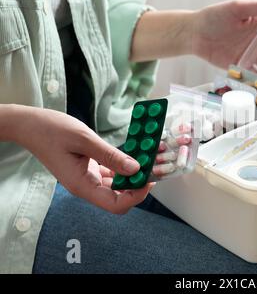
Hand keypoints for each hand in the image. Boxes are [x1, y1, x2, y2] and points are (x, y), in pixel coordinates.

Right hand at [14, 106, 151, 213]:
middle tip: (152, 168)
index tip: (149, 179)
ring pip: (116, 186)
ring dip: (133, 176)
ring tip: (147, 160)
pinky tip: (133, 156)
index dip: (136, 196)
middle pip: (119, 198)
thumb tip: (135, 169)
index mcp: (82, 185)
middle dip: (138, 186)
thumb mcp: (84, 140)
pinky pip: (111, 174)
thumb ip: (110, 156)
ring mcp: (87, 179)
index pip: (115, 204)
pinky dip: (123, 167)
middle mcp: (86, 186)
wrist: (30, 125)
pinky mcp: (89, 169)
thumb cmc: (52, 130)